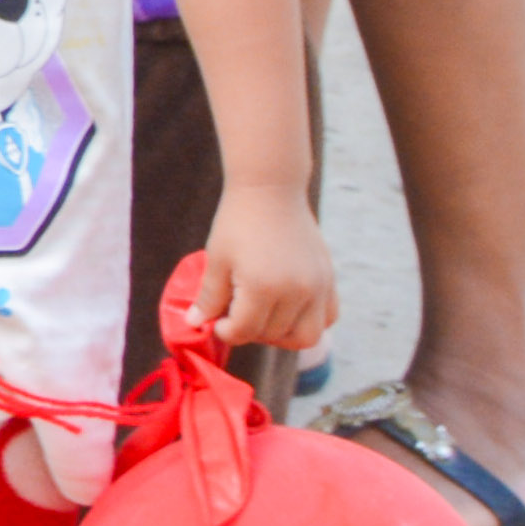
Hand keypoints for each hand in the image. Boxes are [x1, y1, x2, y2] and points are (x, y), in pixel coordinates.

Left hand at [178, 181, 338, 356]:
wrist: (271, 189)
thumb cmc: (238, 222)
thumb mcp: (217, 258)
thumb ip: (210, 296)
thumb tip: (195, 323)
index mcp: (263, 287)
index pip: (245, 330)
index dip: (226, 332)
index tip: (217, 322)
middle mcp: (297, 291)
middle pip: (274, 335)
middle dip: (251, 332)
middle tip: (236, 316)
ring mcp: (318, 287)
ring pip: (307, 336)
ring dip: (282, 335)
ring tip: (262, 317)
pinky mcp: (330, 280)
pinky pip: (327, 318)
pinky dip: (309, 322)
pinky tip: (287, 309)